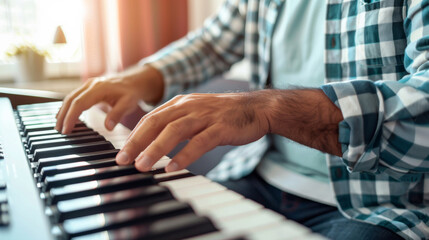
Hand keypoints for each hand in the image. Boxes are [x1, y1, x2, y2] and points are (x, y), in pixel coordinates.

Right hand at [56, 65, 163, 132]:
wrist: (133, 81)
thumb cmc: (131, 92)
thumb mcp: (128, 104)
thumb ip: (117, 114)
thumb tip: (108, 127)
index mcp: (99, 88)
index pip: (79, 103)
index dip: (71, 117)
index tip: (66, 130)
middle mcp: (91, 84)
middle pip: (71, 99)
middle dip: (63, 116)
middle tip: (58, 131)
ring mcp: (88, 85)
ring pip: (70, 97)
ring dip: (63, 111)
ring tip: (59, 126)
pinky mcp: (88, 88)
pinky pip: (74, 97)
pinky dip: (68, 107)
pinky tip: (64, 116)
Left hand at [116, 91, 270, 171]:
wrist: (257, 108)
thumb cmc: (225, 114)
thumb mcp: (197, 113)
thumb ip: (177, 123)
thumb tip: (155, 142)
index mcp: (181, 103)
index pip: (151, 118)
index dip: (133, 135)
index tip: (121, 152)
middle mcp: (189, 107)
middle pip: (156, 123)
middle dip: (136, 142)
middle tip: (122, 160)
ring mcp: (205, 116)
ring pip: (174, 131)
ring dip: (155, 149)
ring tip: (142, 165)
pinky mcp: (220, 127)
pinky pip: (199, 142)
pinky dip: (184, 155)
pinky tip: (172, 167)